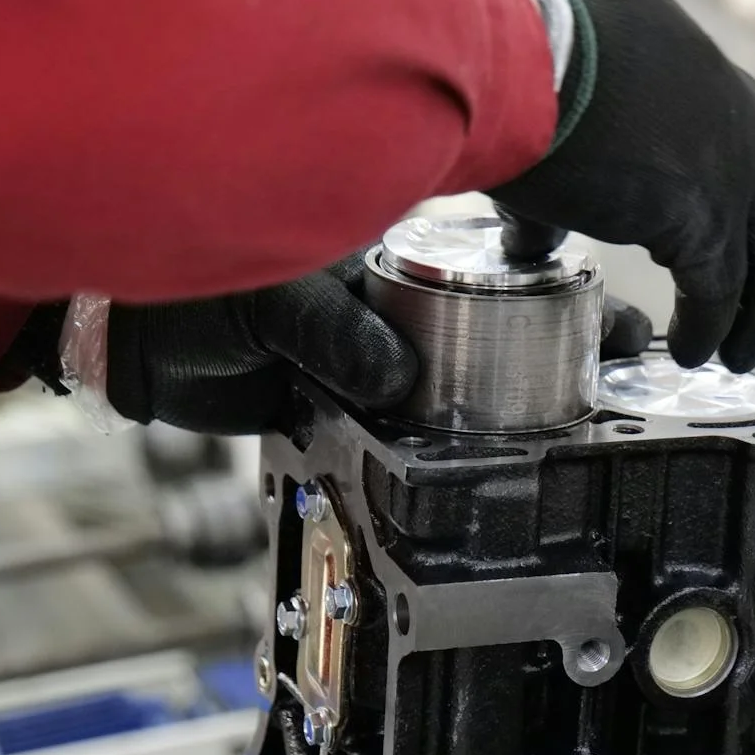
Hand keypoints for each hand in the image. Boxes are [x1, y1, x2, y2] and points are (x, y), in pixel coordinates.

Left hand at [98, 255, 650, 434]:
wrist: (132, 348)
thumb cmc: (191, 287)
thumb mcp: (275, 299)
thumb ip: (334, 335)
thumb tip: (400, 381)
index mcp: (390, 271)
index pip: (499, 279)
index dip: (564, 301)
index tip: (620, 328)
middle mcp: (396, 323)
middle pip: (503, 344)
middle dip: (565, 365)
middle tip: (622, 387)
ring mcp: (377, 376)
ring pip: (466, 403)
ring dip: (515, 424)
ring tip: (576, 444)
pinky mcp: (349, 426)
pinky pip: (412, 449)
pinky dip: (446, 469)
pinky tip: (488, 483)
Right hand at [490, 0, 754, 371]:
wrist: (517, 59)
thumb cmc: (523, 61)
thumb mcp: (573, 96)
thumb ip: (572, 167)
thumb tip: (533, 236)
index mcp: (712, 78)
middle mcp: (740, 118)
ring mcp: (733, 169)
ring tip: (739, 355)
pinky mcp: (706, 220)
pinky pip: (720, 293)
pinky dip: (709, 330)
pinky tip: (693, 352)